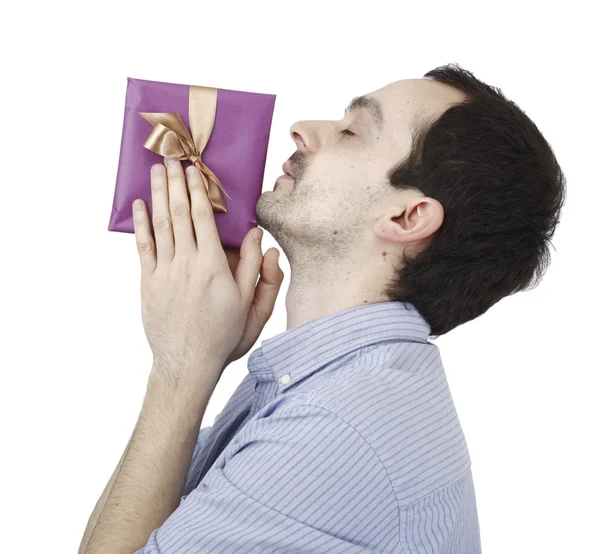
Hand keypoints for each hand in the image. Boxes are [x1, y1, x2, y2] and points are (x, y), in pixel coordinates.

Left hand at [132, 158, 282, 383]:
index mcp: (214, 266)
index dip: (197, 192)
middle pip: (178, 214)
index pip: (203, 219)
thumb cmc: (224, 336)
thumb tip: (259, 237)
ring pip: (160, 225)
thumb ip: (257, 270)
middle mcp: (186, 263)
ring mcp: (164, 273)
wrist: (188, 364)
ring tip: (156, 172)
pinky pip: (143, 248)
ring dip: (157, 196)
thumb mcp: (252, 306)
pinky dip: (140, 225)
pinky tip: (139, 207)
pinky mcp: (149, 284)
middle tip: (171, 159)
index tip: (194, 171)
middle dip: (175, 184)